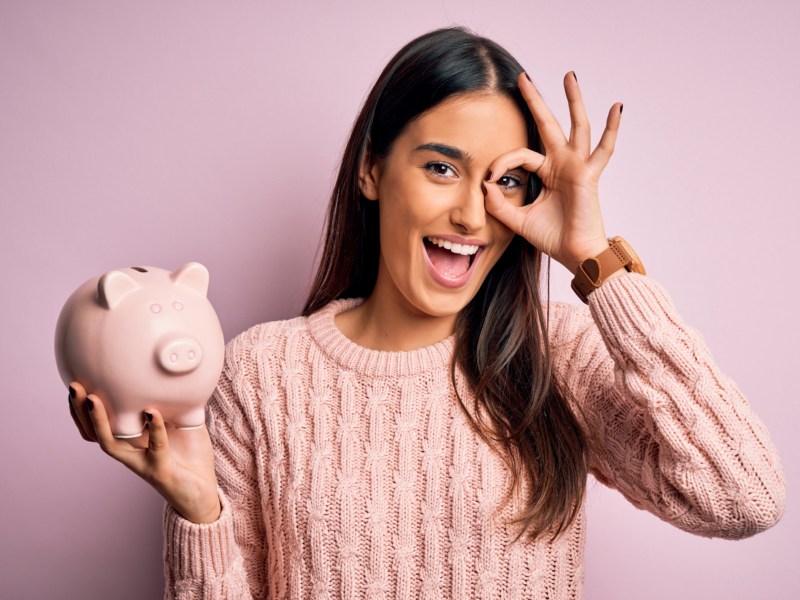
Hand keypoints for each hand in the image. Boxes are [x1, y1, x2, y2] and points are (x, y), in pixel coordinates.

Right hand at [68, 382, 220, 523]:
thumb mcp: (181, 424)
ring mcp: (142, 463)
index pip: (97, 427)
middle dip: (80, 411)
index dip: (83, 409)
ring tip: (94, 399)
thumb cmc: (190, 458)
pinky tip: (151, 412)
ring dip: (100, 422)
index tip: (77, 384)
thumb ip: (174, 404)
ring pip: (111, 445)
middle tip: (75, 388)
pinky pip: (155, 448)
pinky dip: (154, 429)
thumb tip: (174, 376)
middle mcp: (130, 454)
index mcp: (131, 442)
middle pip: (93, 434)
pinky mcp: (161, 471)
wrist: (203, 494)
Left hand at [484, 71, 622, 273]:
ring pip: (576, 126)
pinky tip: (617, 106)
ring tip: (569, 75)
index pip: (520, 155)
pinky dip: (611, 128)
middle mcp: (562, 164)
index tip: (489, 179)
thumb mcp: (517, 220)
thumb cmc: (553, 238)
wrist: (574, 255)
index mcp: (546, 172)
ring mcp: (577, 166)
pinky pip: (603, 149)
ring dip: (572, 100)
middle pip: (547, 125)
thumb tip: (485, 185)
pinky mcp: (589, 175)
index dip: (502, 163)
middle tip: (523, 77)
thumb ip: (499, 205)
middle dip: (535, 101)